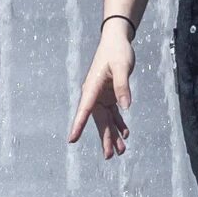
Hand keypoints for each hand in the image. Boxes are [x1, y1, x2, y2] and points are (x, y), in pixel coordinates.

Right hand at [67, 23, 136, 157]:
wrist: (117, 40)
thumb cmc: (117, 51)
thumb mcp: (122, 67)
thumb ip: (122, 87)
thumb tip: (125, 107)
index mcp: (92, 87)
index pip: (85, 109)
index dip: (78, 125)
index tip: (72, 139)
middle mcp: (94, 94)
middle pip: (98, 120)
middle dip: (104, 138)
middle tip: (110, 156)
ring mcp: (101, 95)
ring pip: (106, 120)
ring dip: (113, 135)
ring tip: (121, 151)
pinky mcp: (109, 95)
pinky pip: (113, 113)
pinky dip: (119, 124)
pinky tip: (125, 134)